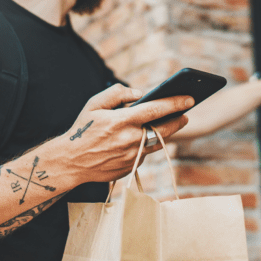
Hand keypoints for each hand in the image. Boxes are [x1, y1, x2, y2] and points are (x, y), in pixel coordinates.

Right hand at [64, 84, 191, 181]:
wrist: (71, 162)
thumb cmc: (82, 129)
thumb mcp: (94, 104)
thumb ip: (117, 93)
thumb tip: (139, 93)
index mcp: (122, 120)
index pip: (156, 109)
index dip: (175, 103)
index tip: (190, 98)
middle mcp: (130, 139)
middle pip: (164, 129)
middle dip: (178, 119)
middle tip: (185, 114)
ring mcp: (132, 155)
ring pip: (157, 142)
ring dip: (166, 133)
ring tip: (171, 124)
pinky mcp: (131, 167)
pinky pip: (145, 153)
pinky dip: (146, 144)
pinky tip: (146, 138)